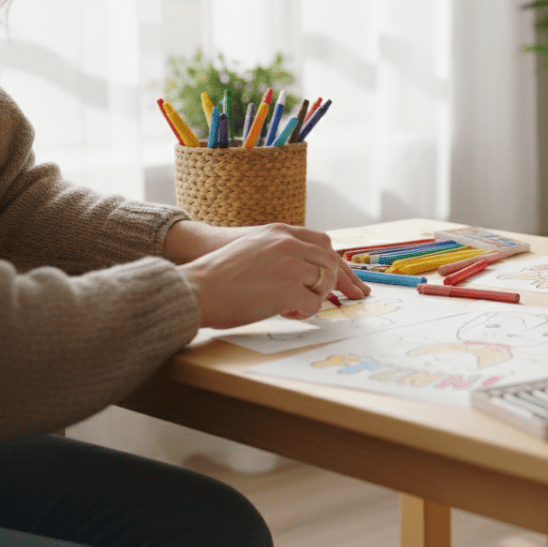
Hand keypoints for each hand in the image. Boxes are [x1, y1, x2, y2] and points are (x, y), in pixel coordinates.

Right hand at [171, 222, 370, 328]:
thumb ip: (278, 253)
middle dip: (341, 282)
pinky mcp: (290, 290)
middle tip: (352, 297)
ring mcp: (291, 266)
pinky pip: (313, 304)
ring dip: (316, 297)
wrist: (195, 288)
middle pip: (331, 261)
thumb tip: (302, 272)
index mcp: (279, 232)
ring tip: (296, 306)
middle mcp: (289, 244)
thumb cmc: (217, 276)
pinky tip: (287, 313)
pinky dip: (305, 312)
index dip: (336, 261)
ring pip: (324, 282)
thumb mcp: (252, 249)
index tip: (348, 277)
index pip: (322, 242)